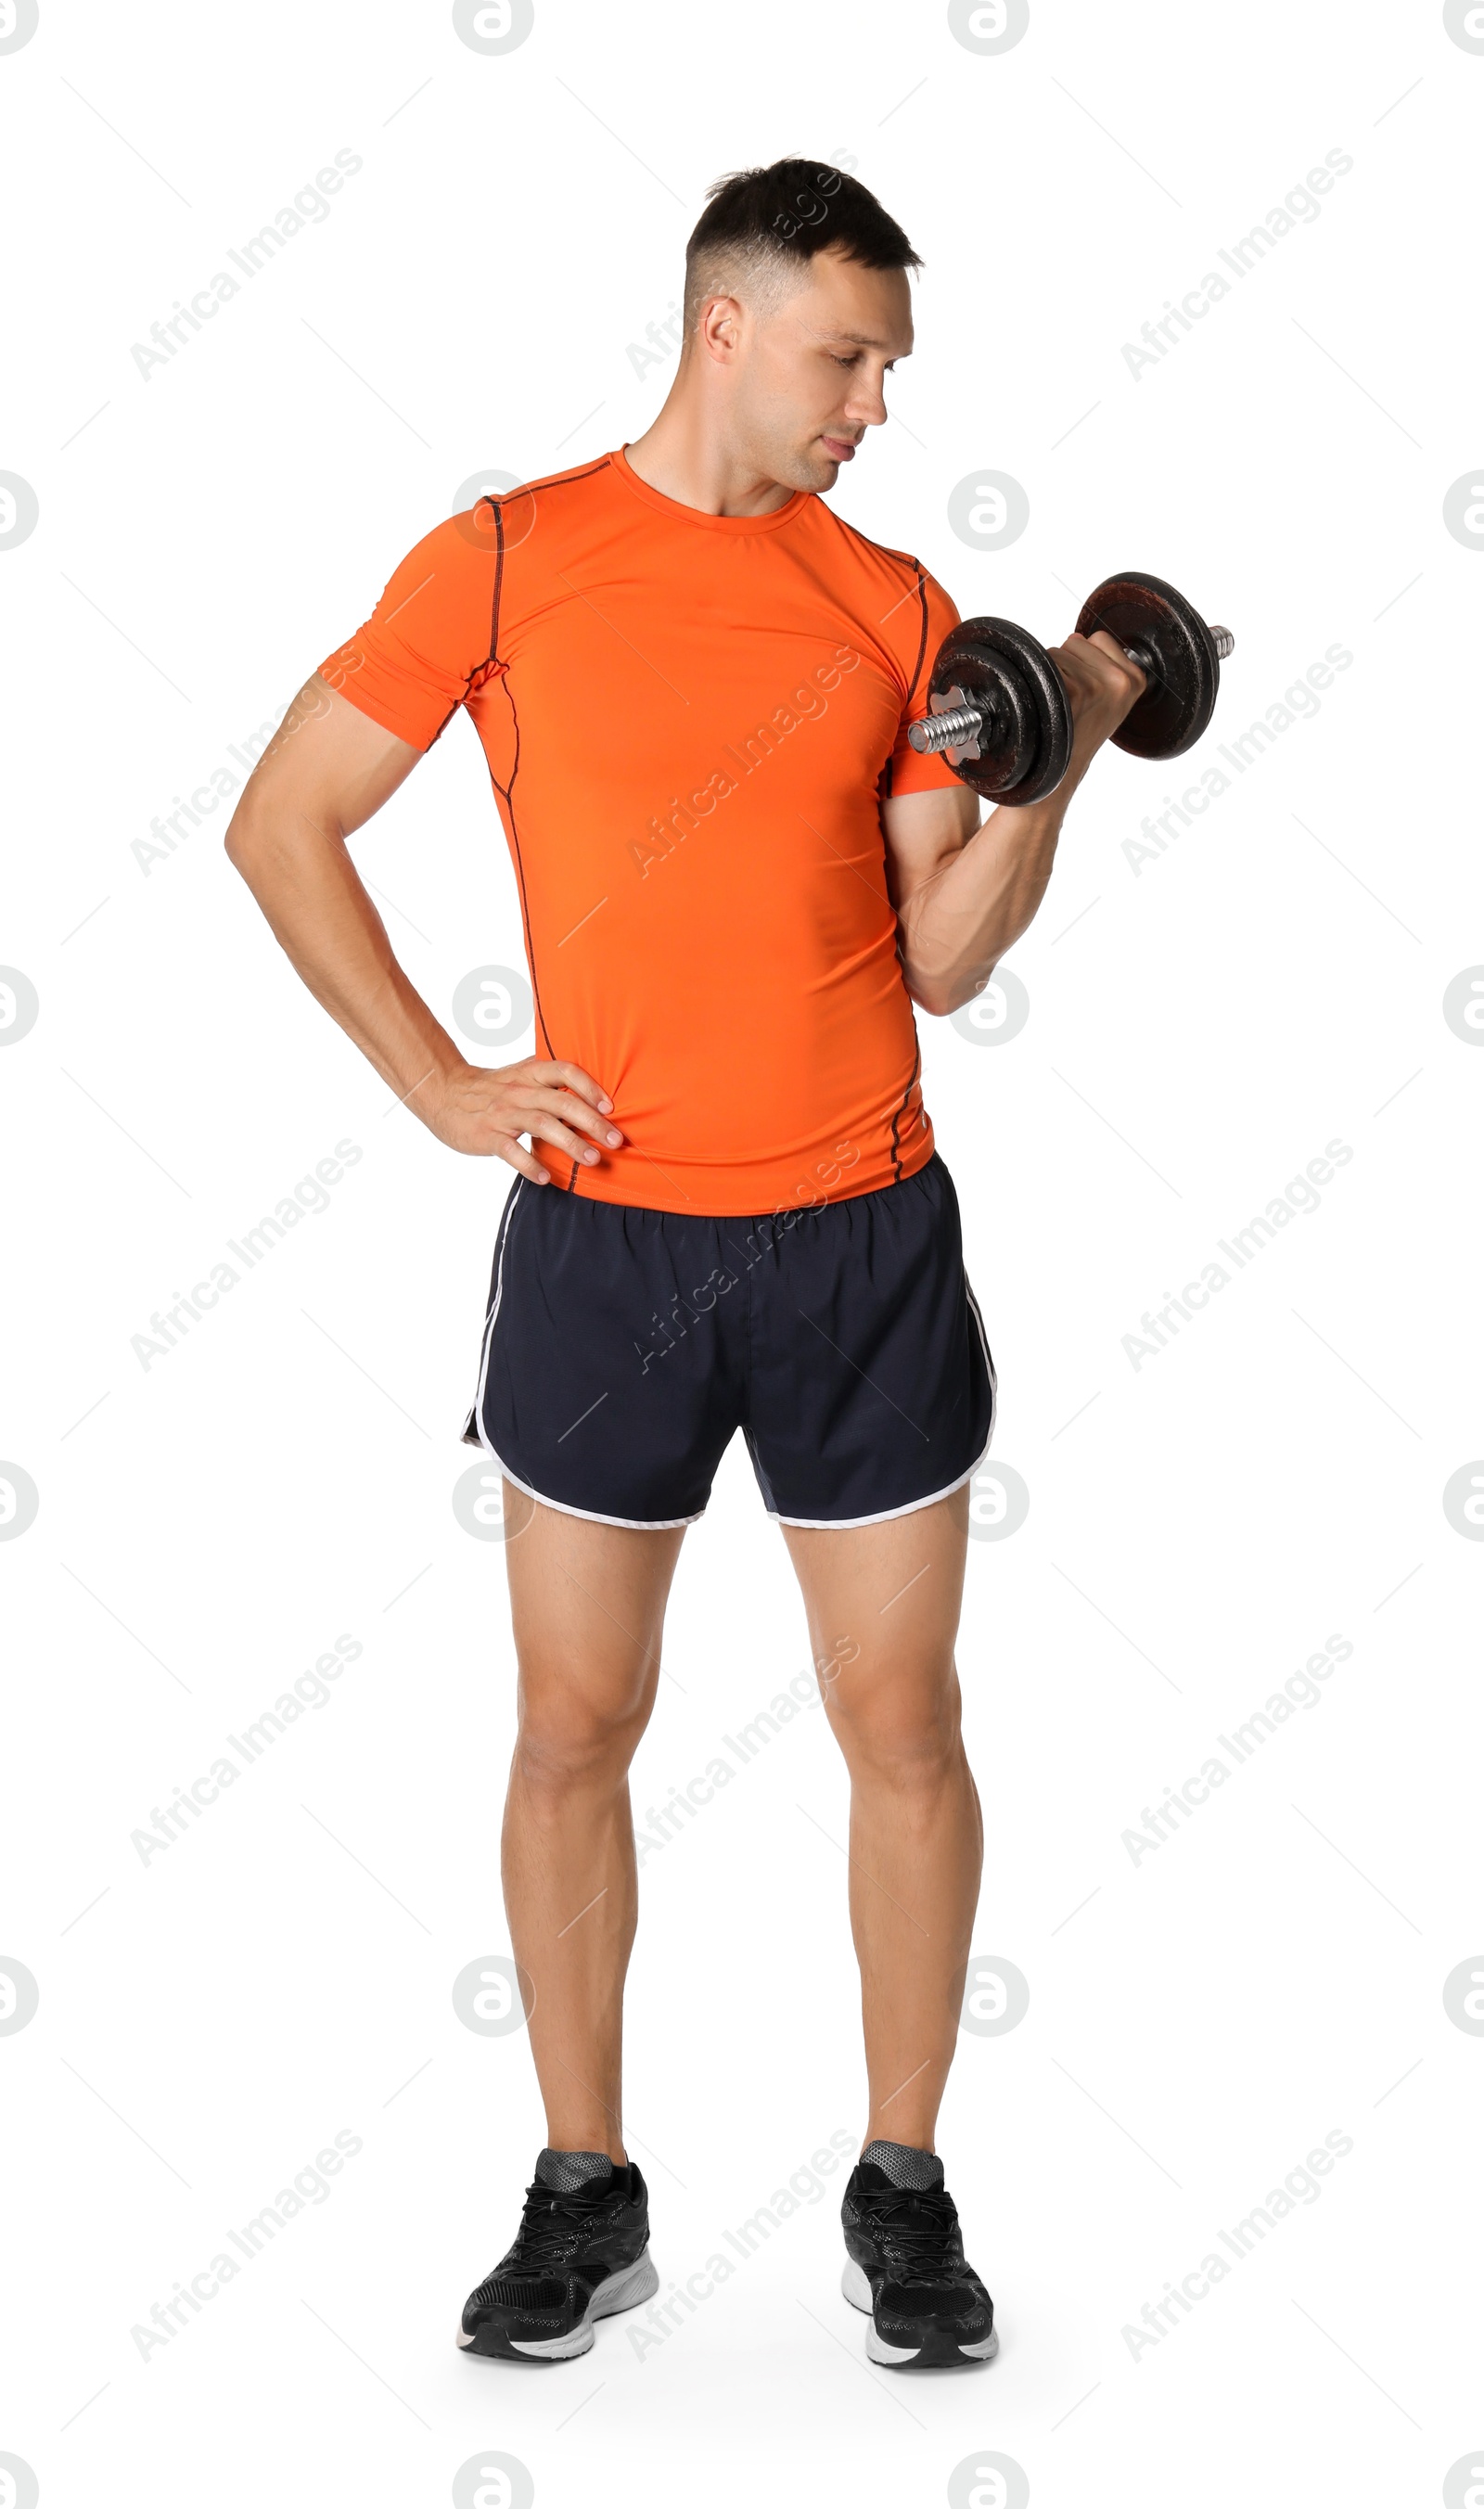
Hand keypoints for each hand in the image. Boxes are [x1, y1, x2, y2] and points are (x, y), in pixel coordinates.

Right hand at [419, 1055, 622, 1179]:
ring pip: (542, 1124)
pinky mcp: (487, 1135)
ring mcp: (503, 1113)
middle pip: (561, 1102)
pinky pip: (510, 1151)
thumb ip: (549, 1078)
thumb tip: (588, 1087)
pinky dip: (529, 1165)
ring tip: (591, 1160)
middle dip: (592, 1122)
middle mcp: (520, 1090)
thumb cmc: (491, 1087)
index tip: (610, 1108)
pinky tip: (546, 1178)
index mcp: (530, 1073)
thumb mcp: (520, 1073)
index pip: (566, 1072)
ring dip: (570, 1143)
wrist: (444, 1093)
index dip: (590, 1087)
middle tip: (615, 1141)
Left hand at [1045, 628, 1147, 794]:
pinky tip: (1052, 704)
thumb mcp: (1111, 698)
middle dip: (1069, 663)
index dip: (1087, 657)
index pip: (1100, 637)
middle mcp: (1120, 681)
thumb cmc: (1082, 732)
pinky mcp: (1074, 691)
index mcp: (1135, 679)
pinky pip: (1046, 664)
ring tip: (1062, 701)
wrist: (1064, 768)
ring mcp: (1097, 686)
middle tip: (1072, 697)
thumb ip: (1103, 663)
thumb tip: (1078, 637)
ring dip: (1053, 672)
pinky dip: (1042, 680)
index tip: (1088, 686)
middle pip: (1077, 641)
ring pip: (1058, 651)